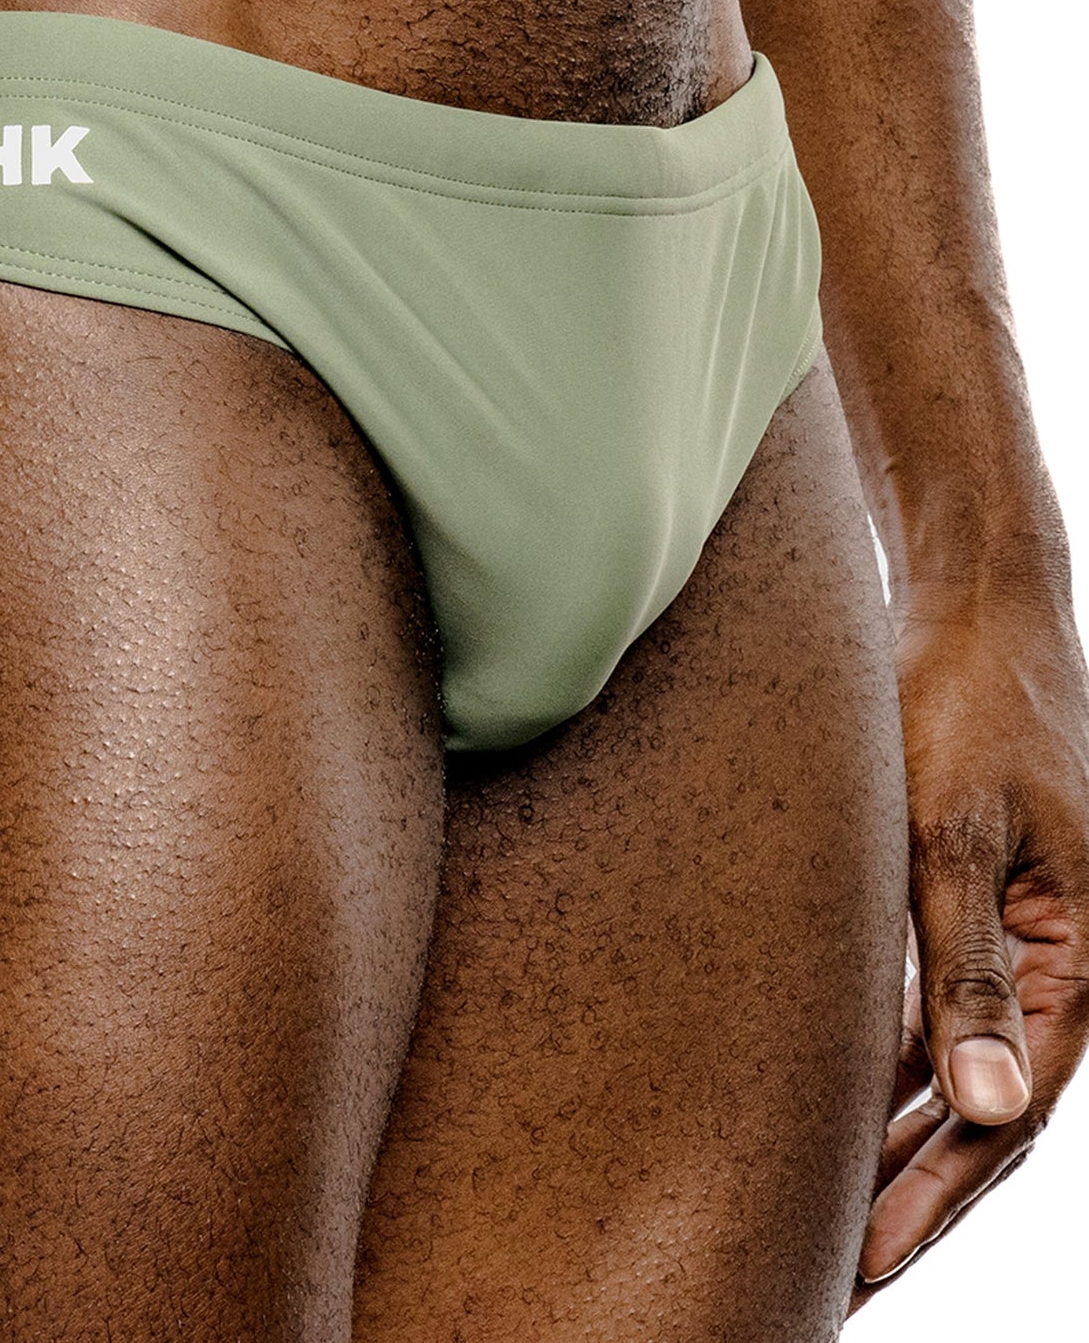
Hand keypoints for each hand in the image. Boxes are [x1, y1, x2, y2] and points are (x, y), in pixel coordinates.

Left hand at [853, 593, 1088, 1308]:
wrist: (973, 613)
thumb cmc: (968, 706)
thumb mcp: (959, 833)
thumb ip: (965, 966)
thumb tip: (985, 1108)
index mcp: (1074, 965)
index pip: (1004, 1119)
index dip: (933, 1198)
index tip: (862, 1263)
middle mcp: (1050, 967)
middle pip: (980, 1116)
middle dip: (909, 1197)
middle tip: (831, 1273)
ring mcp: (1006, 938)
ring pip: (950, 1070)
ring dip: (893, 1140)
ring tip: (822, 1213)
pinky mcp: (956, 902)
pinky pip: (926, 1009)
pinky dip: (883, 1063)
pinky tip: (831, 1104)